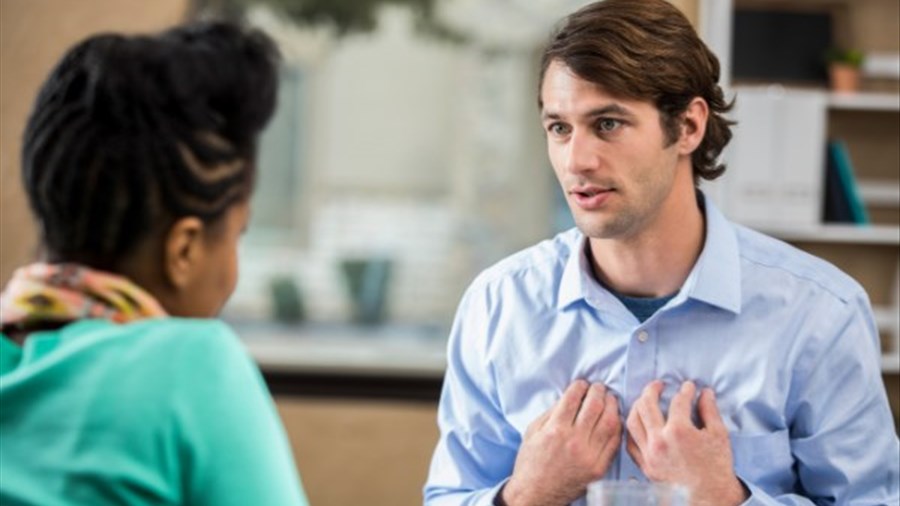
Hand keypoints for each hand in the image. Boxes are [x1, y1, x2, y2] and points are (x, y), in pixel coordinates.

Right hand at [501, 380, 621, 505]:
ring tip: (609, 399)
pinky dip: (616, 427)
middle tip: (598, 387)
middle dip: (598, 391)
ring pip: (610, 422)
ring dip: (611, 405)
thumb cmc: (531, 461)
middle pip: (595, 406)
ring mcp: (589, 456)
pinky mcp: (599, 467)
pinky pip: (614, 441)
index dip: (580, 386)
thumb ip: (551, 412)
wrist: (536, 493)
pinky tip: (613, 419)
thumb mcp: (532, 432)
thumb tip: (570, 396)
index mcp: (555, 430)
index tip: (581, 384)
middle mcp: (574, 441)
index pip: (573, 398)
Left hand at [625, 380, 748, 505]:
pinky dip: (632, 429)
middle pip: (646, 405)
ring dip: (637, 406)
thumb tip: (705, 393)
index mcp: (679, 431)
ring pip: (632, 421)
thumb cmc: (717, 468)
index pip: (678, 401)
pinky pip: (630, 442)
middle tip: (659, 385)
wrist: (710, 498)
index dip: (685, 390)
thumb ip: (709, 410)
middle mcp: (659, 441)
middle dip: (652, 389)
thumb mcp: (719, 435)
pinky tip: (639, 423)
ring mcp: (649, 454)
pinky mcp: (645, 466)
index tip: (689, 387)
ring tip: (645, 400)